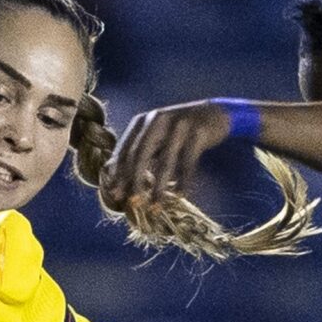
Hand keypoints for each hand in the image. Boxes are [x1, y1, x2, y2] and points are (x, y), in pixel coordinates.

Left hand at [100, 101, 233, 214]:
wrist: (213, 114)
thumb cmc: (177, 132)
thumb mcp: (154, 138)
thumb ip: (135, 152)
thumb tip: (108, 174)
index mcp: (141, 121)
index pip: (126, 150)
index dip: (119, 174)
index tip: (114, 195)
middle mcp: (157, 119)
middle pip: (141, 154)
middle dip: (135, 181)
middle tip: (133, 204)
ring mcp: (179, 123)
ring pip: (165, 161)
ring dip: (159, 187)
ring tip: (155, 207)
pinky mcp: (198, 131)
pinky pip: (188, 161)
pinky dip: (184, 180)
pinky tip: (181, 195)